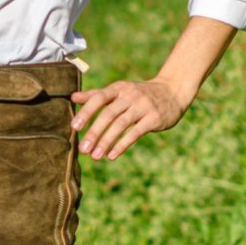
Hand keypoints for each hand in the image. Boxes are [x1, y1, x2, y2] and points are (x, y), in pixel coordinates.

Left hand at [70, 76, 188, 161]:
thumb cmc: (139, 93)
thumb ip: (97, 95)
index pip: (99, 98)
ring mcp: (143, 106)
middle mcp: (130, 95)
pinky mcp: (154, 119)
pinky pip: (135, 133)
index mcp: (118, 88)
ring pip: (121, 125)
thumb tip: (73, 97)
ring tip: (95, 156)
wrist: (172, 91)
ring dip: (106, 141)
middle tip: (82, 149)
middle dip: (94, 132)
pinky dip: (122, 145)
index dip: (86, 112)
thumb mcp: (119, 90)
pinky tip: (111, 156)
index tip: (74, 127)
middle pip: (108, 114)